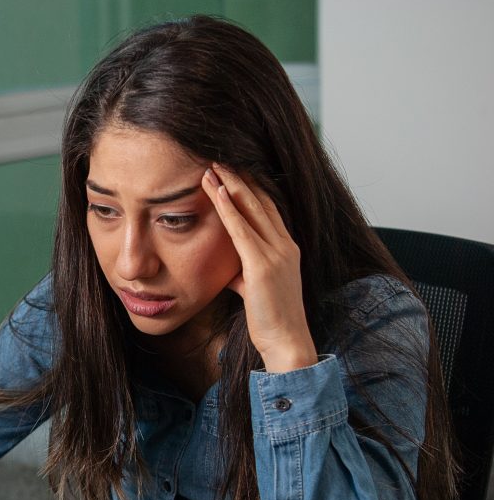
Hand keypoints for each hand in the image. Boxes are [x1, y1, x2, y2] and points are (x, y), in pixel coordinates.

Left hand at [202, 165, 316, 371]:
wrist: (287, 342)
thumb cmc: (270, 319)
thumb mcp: (253, 289)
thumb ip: (242, 273)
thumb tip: (226, 270)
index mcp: (286, 249)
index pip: (267, 209)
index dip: (250, 187)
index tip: (233, 170)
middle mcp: (286, 245)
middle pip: (261, 201)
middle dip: (240, 177)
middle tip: (220, 157)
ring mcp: (278, 254)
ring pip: (252, 209)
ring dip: (231, 184)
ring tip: (212, 165)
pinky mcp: (264, 266)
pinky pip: (242, 230)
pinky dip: (229, 208)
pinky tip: (217, 191)